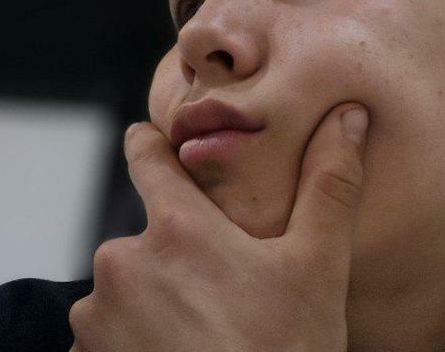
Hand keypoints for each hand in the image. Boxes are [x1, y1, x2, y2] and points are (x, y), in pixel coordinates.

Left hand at [68, 103, 368, 351]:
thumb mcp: (318, 267)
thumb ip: (329, 184)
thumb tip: (348, 116)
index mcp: (176, 229)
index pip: (147, 156)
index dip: (152, 142)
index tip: (154, 137)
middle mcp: (122, 264)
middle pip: (149, 230)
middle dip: (179, 245)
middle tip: (221, 280)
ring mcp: (97, 318)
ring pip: (128, 281)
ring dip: (156, 292)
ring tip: (204, 324)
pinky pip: (109, 326)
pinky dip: (136, 331)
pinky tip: (179, 349)